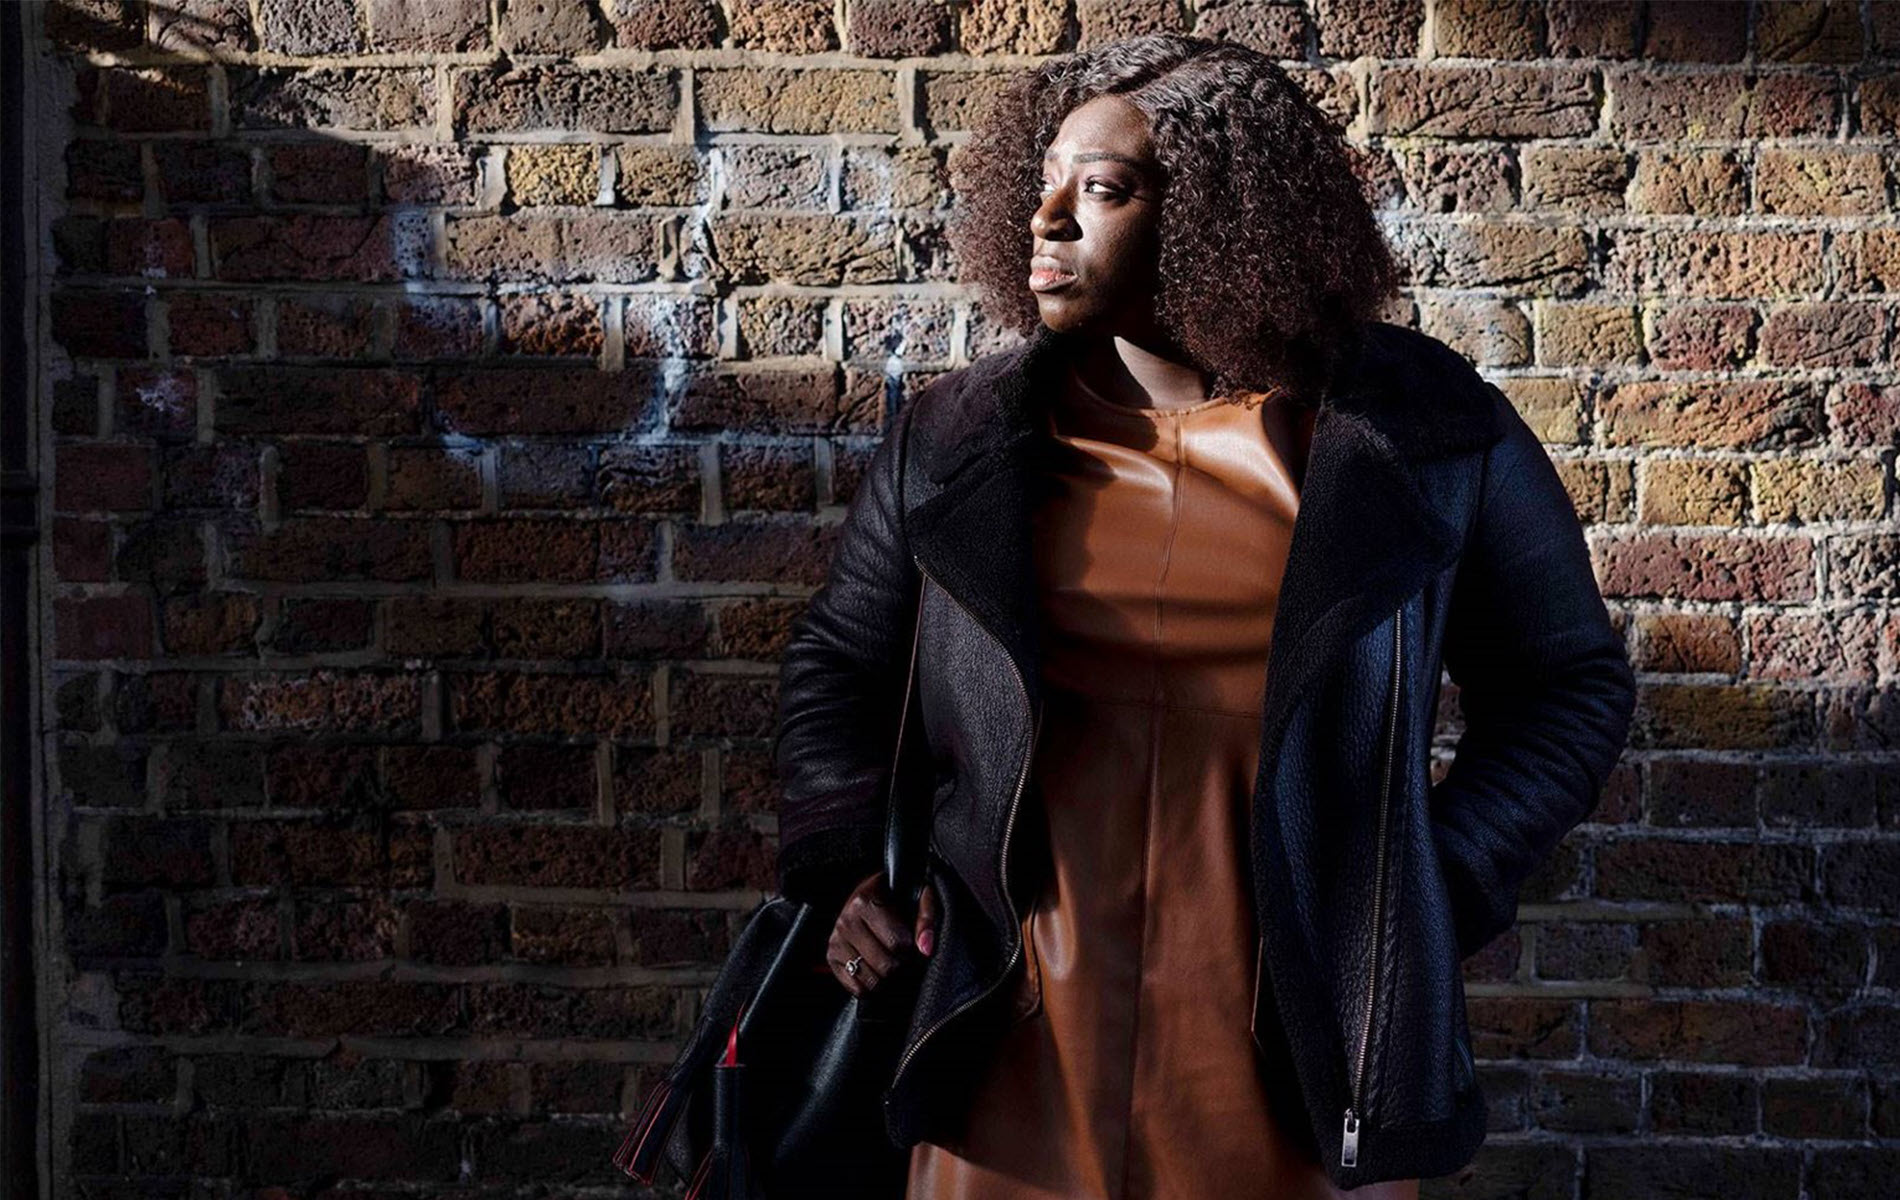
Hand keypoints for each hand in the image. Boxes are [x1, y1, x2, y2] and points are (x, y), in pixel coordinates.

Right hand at [826, 871, 939, 996]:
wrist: (873, 893)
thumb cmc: (898, 896)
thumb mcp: (919, 897)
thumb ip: (926, 919)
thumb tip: (925, 948)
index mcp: (865, 901)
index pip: (897, 942)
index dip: (910, 947)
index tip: (910, 939)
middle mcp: (846, 921)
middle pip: (885, 965)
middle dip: (900, 963)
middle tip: (901, 951)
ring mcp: (836, 940)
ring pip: (872, 980)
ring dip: (887, 976)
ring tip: (889, 958)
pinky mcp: (832, 957)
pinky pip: (857, 988)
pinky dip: (871, 985)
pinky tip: (876, 968)